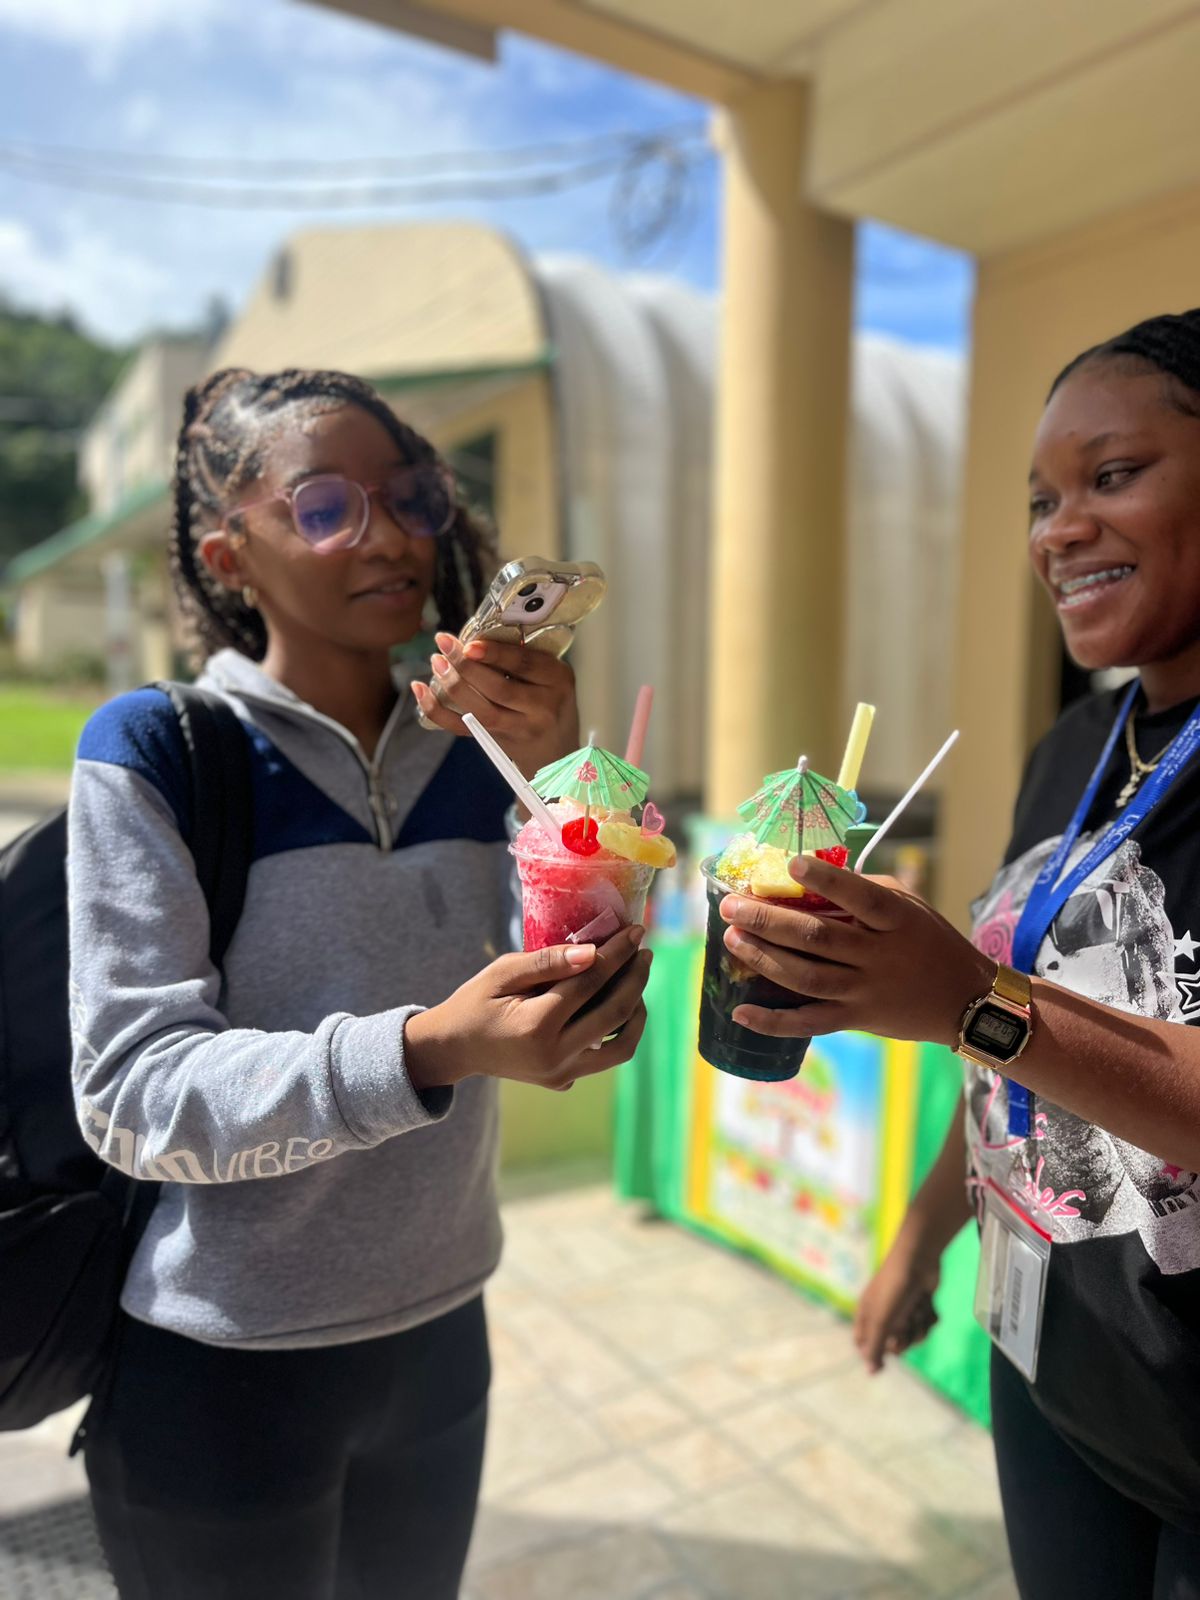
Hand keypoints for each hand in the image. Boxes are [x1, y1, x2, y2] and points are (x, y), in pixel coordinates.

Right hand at [404, 926, 650, 1092]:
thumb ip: (547, 962)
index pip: (590, 982)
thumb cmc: (476, 1001)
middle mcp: (554, 1056)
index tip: (635, 930)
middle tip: (644, 950)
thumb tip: (593, 953)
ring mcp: (561, 1074)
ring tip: (637, 980)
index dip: (617, 953)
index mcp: (535, 1025)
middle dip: (635, 977)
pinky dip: (620, 1031)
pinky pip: (606, 1058)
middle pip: (614, 1013)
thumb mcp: (502, 972)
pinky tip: (620, 1006)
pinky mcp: (564, 1081)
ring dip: (637, 1010)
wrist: (455, 1048)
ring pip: (621, 1045)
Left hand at [411, 632, 579, 777]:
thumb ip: (524, 659)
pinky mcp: (497, 743)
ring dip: (453, 685)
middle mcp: (542, 708)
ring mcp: (520, 729)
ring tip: (436, 662)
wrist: (557, 748)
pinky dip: (437, 710)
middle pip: (499, 689)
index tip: (470, 644)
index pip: (524, 665)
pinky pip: (462, 728)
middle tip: (444, 645)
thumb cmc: (550, 699)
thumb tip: (475, 637)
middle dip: (466, 667)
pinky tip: (420, 690)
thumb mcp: (551, 675)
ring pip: (481, 711)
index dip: (495, 654)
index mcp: (558, 680)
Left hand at [717, 854, 993, 1047]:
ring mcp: (865, 991)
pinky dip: (773, 1022)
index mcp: (896, 920)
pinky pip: (810, 1024)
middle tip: (732, 907)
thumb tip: (813, 878)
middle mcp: (879, 956)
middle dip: (768, 921)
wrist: (965, 1001)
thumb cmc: (932, 942)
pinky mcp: (856, 1020)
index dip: (826, 880)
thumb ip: (867, 891)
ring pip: (806, 977)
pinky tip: (740, 1013)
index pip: (860, 896)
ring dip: (763, 959)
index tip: (790, 863)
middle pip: (817, 938)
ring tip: (731, 940)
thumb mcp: (910, 907)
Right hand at [853, 1234, 940, 1373]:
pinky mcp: (920, 1304)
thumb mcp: (882, 1321)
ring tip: (918, 1314)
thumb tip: (871, 1372)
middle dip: (902, 1341)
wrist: (919, 1260)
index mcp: (867, 1314)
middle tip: (905, 1331)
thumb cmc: (894, 1289)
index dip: (873, 1353)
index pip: (863, 1343)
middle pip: (892, 1344)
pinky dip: (929, 1318)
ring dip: (919, 1329)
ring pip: (913, 1335)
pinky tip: (928, 1306)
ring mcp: (903, 1308)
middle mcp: (884, 1312)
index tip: (886, 1357)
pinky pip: (926, 1324)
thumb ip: (876, 1348)